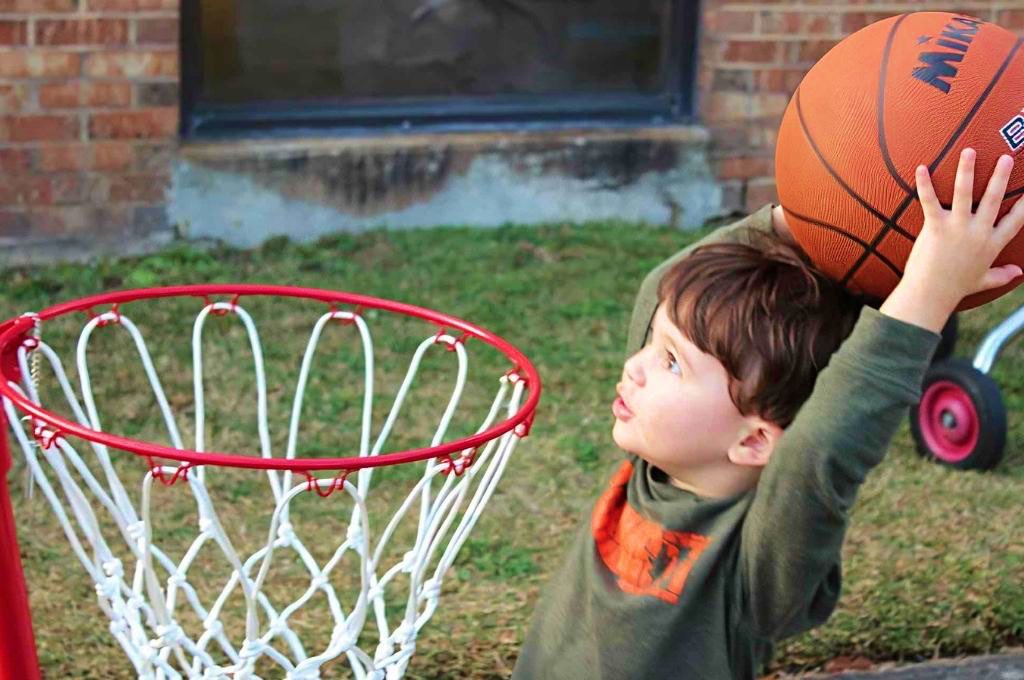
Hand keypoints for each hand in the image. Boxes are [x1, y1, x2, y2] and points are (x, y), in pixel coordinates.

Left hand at [880, 148, 1023, 332]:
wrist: (931, 295)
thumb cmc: (955, 288)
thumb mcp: (984, 280)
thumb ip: (1002, 274)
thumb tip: (1018, 273)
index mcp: (992, 244)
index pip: (1016, 221)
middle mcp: (979, 232)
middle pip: (994, 199)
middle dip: (1001, 177)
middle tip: (1007, 157)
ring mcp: (958, 228)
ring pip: (965, 193)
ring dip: (967, 170)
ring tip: (969, 151)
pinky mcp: (936, 227)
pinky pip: (930, 201)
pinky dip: (924, 184)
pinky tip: (921, 167)